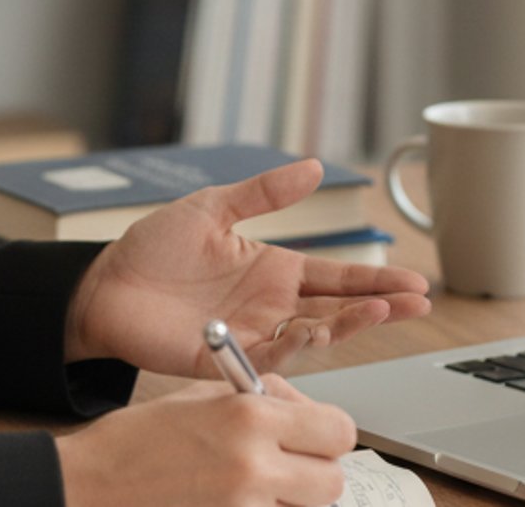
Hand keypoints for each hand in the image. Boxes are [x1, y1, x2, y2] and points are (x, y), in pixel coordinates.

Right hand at [56, 375, 355, 506]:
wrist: (89, 486)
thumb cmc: (138, 441)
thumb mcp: (203, 397)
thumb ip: (266, 400)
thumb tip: (309, 415)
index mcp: (249, 417)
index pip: (338, 431)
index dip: (328, 434)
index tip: (313, 437)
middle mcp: (253, 466)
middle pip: (332, 482)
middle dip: (315, 475)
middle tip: (286, 469)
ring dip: (289, 505)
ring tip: (249, 490)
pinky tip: (231, 505)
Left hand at [66, 159, 431, 375]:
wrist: (104, 285)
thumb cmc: (153, 247)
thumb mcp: (213, 208)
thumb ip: (264, 192)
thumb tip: (314, 167)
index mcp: (273, 270)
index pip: (337, 276)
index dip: (376, 280)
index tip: (414, 283)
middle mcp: (270, 305)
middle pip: (338, 309)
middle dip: (381, 306)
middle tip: (419, 302)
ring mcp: (251, 333)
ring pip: (314, 335)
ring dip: (350, 325)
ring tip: (381, 311)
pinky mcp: (225, 357)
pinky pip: (268, 357)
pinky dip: (295, 347)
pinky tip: (317, 329)